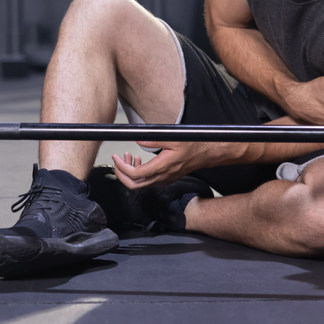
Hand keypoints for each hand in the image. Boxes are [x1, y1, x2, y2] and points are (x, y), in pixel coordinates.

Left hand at [112, 141, 232, 189]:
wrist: (206, 153)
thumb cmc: (193, 145)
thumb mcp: (173, 138)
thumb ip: (153, 138)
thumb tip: (138, 139)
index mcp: (162, 167)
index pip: (135, 175)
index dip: (122, 168)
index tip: (116, 158)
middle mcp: (162, 177)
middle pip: (134, 185)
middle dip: (121, 174)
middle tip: (117, 161)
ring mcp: (163, 179)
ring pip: (140, 184)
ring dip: (129, 173)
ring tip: (128, 156)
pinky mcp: (165, 178)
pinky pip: (147, 181)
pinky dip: (138, 173)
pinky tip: (138, 160)